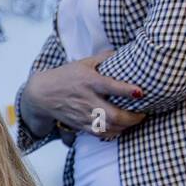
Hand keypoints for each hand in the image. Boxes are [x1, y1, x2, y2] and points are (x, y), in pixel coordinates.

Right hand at [22, 51, 145, 140]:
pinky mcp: (80, 125)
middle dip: (132, 118)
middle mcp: (87, 101)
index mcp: (90, 82)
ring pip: (108, 128)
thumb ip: (104, 57)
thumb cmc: (64, 77)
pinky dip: (112, 133)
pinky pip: (99, 134)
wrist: (42, 95)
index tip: (141, 92)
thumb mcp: (83, 62)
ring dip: (124, 127)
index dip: (128, 91)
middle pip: (113, 115)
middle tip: (142, 114)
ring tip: (133, 121)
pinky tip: (119, 129)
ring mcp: (83, 115)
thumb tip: (123, 51)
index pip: (111, 86)